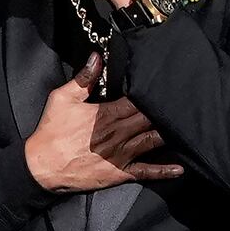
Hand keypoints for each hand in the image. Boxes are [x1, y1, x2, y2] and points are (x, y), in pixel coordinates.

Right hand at [24, 53, 183, 191]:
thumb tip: (97, 58)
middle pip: (150, 120)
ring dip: (169, 135)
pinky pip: (146, 172)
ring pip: (153, 141)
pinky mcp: (119, 173)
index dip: (153, 94)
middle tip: (185, 105)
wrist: (42, 166)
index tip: (166, 87)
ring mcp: (121, 155)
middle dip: (166, 112)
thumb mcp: (62, 98)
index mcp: (107, 114)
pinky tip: (180, 168)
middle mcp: (119, 134)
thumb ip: (83, 78)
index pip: (138, 101)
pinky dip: (164, 171)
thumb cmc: (51, 132)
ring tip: (187, 129)